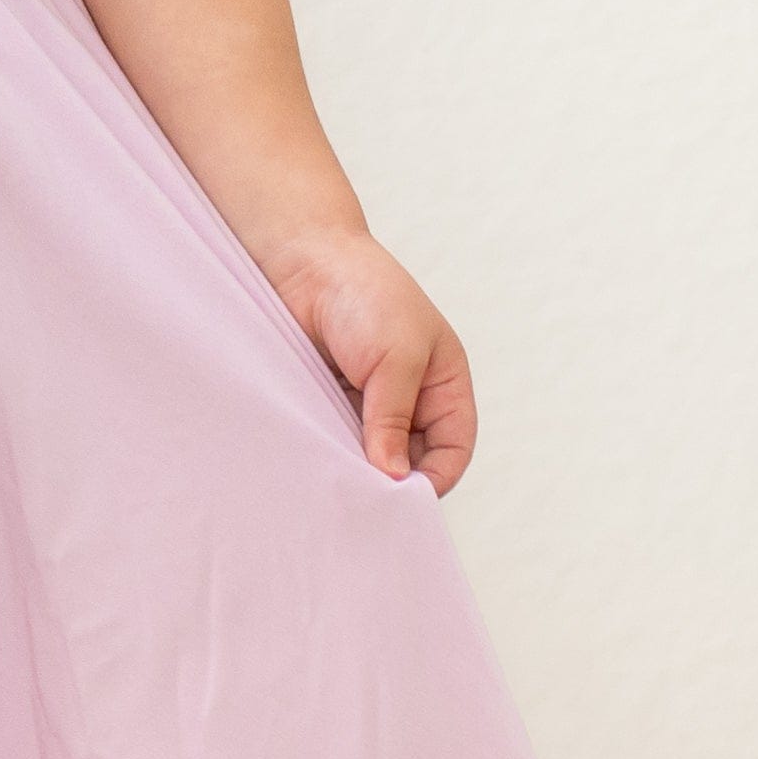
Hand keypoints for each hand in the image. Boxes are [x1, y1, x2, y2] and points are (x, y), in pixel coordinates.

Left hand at [266, 230, 477, 493]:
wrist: (303, 260)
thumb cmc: (365, 295)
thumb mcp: (396, 359)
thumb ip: (395, 420)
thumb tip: (392, 478)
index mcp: (444, 383)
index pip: (453, 448)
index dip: (436, 476)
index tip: (402, 499)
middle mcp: (410, 397)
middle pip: (412, 458)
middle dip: (393, 479)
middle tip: (364, 497)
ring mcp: (369, 400)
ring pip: (371, 454)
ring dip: (356, 467)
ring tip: (337, 479)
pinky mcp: (331, 400)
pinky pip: (336, 439)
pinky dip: (329, 451)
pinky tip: (316, 459)